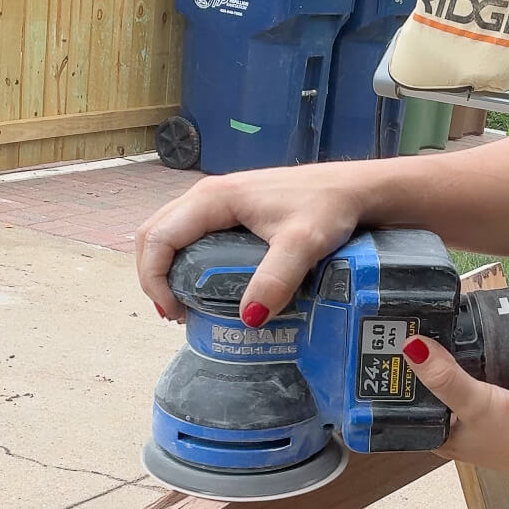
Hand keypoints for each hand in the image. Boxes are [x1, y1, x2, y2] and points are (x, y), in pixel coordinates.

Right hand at [136, 166, 364, 321]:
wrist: (354, 189)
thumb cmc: (329, 208)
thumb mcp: (303, 244)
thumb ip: (276, 279)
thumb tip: (248, 319)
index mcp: (214, 198)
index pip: (159, 237)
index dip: (153, 278)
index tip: (173, 311)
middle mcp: (208, 195)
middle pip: (155, 233)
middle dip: (153, 276)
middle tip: (175, 313)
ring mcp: (219, 200)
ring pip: (170, 232)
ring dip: (165, 268)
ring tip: (184, 303)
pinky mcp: (232, 209)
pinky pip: (191, 233)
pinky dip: (183, 259)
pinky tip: (202, 284)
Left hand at [404, 337, 508, 481]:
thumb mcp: (474, 404)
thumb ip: (444, 377)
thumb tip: (411, 346)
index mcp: (436, 434)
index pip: (404, 401)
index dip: (395, 374)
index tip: (385, 342)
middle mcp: (451, 426)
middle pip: (427, 387)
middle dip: (421, 360)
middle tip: (410, 324)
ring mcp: (474, 415)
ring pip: (452, 380)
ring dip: (447, 358)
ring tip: (435, 326)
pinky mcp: (495, 403)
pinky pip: (476, 377)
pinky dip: (472, 361)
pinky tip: (470, 342)